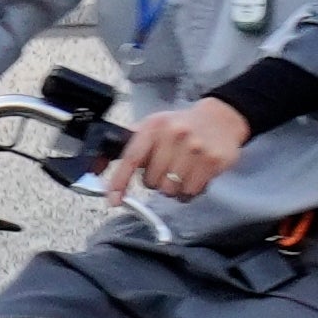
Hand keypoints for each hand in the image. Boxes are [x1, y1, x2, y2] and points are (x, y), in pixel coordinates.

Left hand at [105, 98, 250, 204]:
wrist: (221, 118)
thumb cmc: (181, 126)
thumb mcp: (152, 128)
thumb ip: (127, 148)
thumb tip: (96, 168)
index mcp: (154, 126)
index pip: (131, 158)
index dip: (119, 182)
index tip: (112, 199)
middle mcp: (174, 135)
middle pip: (152, 182)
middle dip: (155, 181)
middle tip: (166, 168)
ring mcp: (195, 148)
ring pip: (171, 190)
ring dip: (173, 188)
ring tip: (181, 171)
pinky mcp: (212, 161)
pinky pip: (191, 192)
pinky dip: (189, 191)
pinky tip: (194, 175)